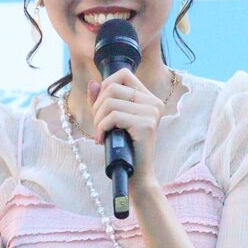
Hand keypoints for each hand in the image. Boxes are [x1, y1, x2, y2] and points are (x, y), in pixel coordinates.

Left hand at [87, 67, 162, 186]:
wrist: (135, 173)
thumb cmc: (122, 146)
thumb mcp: (109, 119)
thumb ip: (101, 100)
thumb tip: (94, 83)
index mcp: (148, 98)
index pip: (124, 74)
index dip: (106, 85)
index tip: (101, 106)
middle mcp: (153, 102)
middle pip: (112, 88)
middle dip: (97, 106)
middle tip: (98, 124)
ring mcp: (151, 113)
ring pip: (110, 102)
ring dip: (98, 119)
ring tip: (100, 133)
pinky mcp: (146, 125)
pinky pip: (113, 117)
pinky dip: (101, 128)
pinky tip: (102, 139)